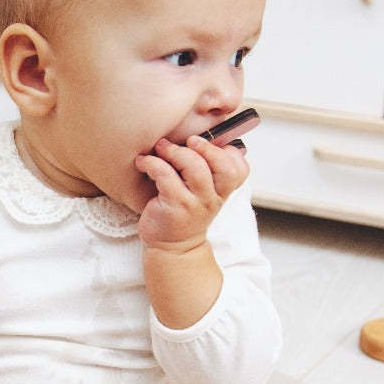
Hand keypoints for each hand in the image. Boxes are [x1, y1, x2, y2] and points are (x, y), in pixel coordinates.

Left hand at [134, 136, 248, 252]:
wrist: (172, 247)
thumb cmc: (184, 213)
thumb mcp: (202, 195)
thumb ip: (207, 172)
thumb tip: (198, 137)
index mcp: (222, 192)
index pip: (240, 170)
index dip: (230, 153)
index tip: (213, 144)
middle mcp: (212, 198)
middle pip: (221, 166)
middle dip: (205, 147)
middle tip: (188, 140)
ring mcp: (194, 204)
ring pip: (195, 168)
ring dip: (176, 152)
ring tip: (161, 147)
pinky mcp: (174, 207)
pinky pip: (165, 176)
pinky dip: (152, 164)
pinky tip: (143, 162)